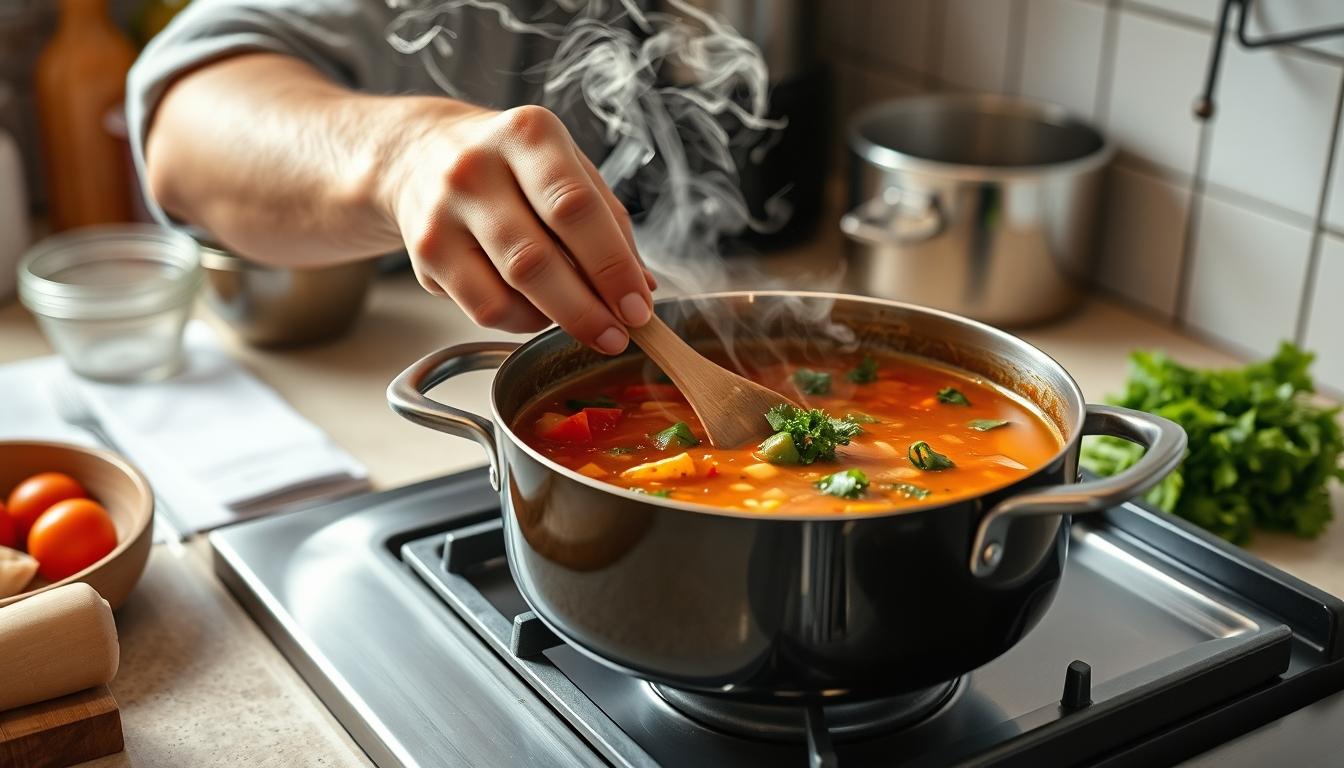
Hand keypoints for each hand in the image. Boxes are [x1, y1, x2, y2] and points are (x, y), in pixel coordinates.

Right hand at [384, 101, 655, 353]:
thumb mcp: (566, 165)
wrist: (420, 153)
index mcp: (528, 135)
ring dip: (556, 319)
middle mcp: (476, 168)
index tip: (637, 307)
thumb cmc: (512, 163)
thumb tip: (641, 286)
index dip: (611, 266)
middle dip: (586, 309)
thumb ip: (608, 221)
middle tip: (617, 336)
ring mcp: (443, 213)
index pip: (575, 208)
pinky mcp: (425, 255)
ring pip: (507, 293)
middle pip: (537, 259)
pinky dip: (521, 321)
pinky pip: (484, 310)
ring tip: (580, 318)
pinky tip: (537, 308)